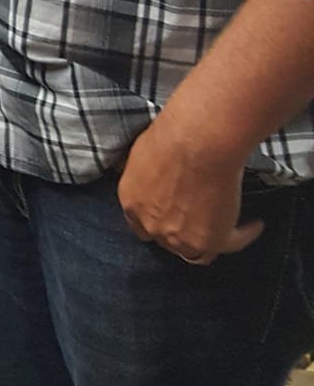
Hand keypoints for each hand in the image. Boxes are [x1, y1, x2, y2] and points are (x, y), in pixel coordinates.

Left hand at [117, 106, 262, 264]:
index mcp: (132, 201)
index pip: (140, 225)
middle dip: (182, 232)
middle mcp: (153, 225)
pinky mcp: (213, 240)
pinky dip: (244, 234)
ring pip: (196, 252)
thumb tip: (151, 170)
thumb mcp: (144, 150)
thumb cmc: (174, 134)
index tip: (170, 216)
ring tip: (225, 227)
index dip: (157, 221)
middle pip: (168, 241)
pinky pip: (233, 243)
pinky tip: (253, 225)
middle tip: (200, 220)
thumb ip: (144, 171)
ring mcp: (182, 238)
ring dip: (210, 239)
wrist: (200, 140)